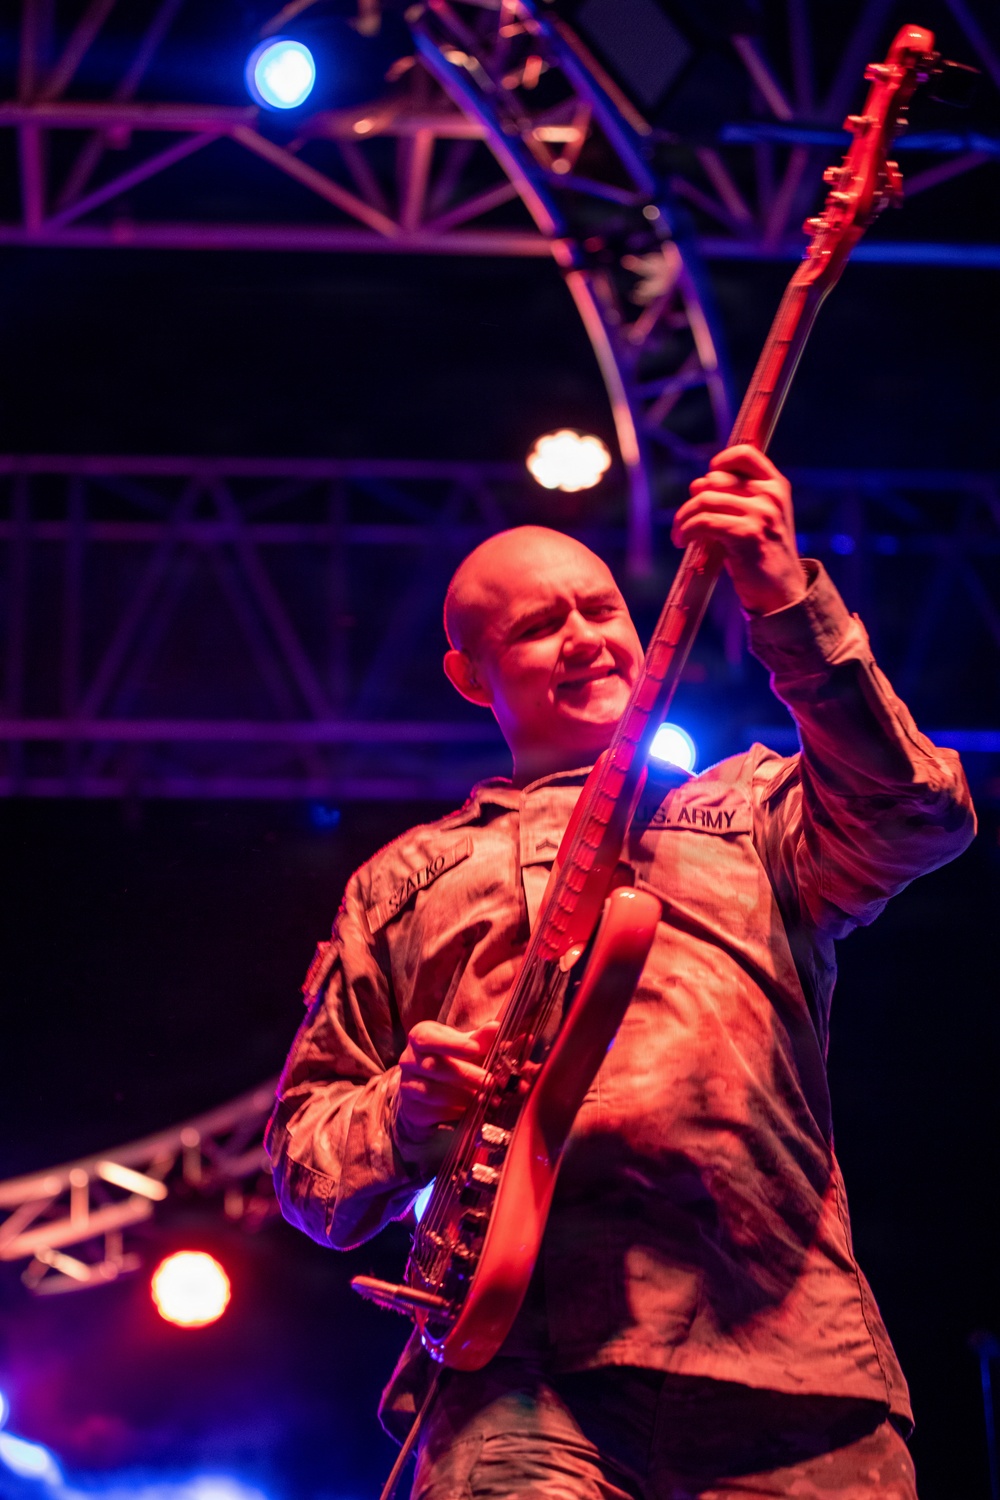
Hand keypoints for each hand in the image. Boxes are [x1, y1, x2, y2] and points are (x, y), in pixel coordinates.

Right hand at [393, 1019, 499, 1157]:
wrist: (430, 1085)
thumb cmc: (452, 1058)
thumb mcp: (465, 1045)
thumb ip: (480, 1038)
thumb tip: (495, 1027)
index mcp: (420, 1037)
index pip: (428, 1038)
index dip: (451, 1044)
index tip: (475, 1048)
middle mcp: (408, 1060)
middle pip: (433, 1066)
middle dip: (466, 1075)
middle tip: (490, 1082)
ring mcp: (407, 1085)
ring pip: (432, 1092)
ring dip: (462, 1096)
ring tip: (485, 1098)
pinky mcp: (412, 1109)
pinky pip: (433, 1112)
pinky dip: (455, 1112)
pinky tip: (472, 1110)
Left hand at [671, 444, 807, 614]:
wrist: (783, 593)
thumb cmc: (763, 557)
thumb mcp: (761, 519)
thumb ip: (739, 498)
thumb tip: (699, 485)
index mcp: (777, 486)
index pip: (744, 454)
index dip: (720, 463)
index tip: (705, 483)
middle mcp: (771, 495)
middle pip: (714, 480)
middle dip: (693, 500)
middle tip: (685, 520)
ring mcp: (761, 513)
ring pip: (704, 500)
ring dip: (683, 518)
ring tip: (680, 534)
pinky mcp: (747, 534)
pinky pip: (703, 522)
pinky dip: (685, 530)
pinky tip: (681, 540)